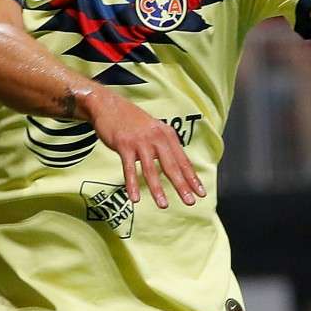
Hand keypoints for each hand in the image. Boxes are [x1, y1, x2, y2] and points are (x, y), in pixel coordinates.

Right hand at [82, 89, 205, 208]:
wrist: (108, 105)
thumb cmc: (132, 121)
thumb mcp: (154, 130)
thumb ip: (164, 146)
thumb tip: (176, 166)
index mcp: (167, 135)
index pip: (183, 161)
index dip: (192, 178)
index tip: (201, 193)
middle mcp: (157, 138)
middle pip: (171, 166)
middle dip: (182, 185)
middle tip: (190, 202)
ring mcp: (140, 141)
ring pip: (151, 169)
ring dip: (157, 189)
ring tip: (163, 205)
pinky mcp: (124, 145)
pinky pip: (129, 168)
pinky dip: (132, 184)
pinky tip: (135, 198)